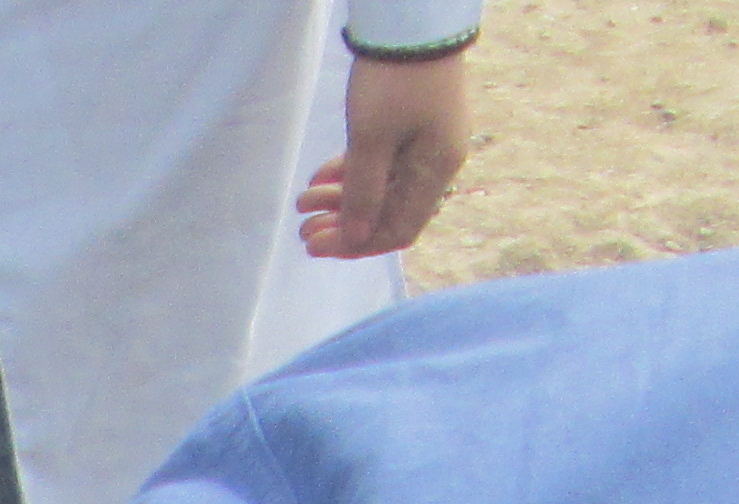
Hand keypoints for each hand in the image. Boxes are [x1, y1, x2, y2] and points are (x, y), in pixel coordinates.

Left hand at [298, 48, 472, 258]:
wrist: (411, 22)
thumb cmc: (392, 82)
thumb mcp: (371, 141)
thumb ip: (362, 194)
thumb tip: (356, 239)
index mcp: (435, 172)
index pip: (397, 230)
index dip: (355, 245)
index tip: (316, 245)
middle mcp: (435, 163)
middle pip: (387, 212)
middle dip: (342, 224)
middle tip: (303, 228)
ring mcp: (425, 143)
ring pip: (380, 187)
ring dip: (340, 199)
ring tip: (303, 201)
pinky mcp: (411, 125)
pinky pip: (381, 162)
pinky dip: (350, 173)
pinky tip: (319, 177)